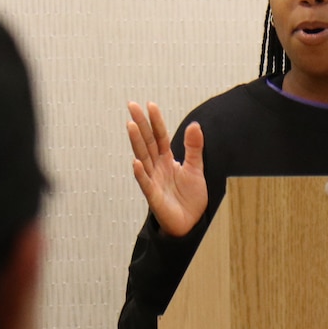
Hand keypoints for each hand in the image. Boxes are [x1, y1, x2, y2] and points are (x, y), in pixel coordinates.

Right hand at [126, 101, 206, 236]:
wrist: (191, 223)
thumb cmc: (190, 197)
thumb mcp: (196, 169)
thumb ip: (194, 148)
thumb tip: (194, 125)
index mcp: (167, 160)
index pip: (160, 137)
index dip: (155, 121)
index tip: (150, 105)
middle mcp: (157, 168)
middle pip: (147, 142)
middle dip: (140, 124)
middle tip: (132, 105)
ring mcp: (154, 181)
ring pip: (143, 158)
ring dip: (137, 142)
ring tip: (131, 125)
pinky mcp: (154, 197)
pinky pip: (145, 183)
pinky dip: (140, 173)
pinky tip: (136, 162)